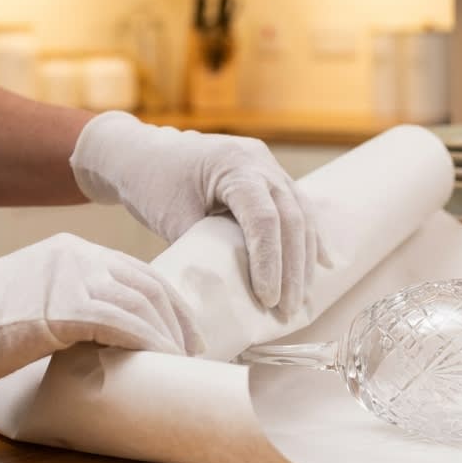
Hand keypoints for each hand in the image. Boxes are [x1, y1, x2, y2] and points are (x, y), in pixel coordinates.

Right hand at [0, 234, 203, 391]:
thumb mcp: (33, 303)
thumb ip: (71, 306)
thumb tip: (107, 341)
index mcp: (72, 251)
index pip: (140, 274)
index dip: (170, 306)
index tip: (186, 336)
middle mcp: (76, 256)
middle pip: (150, 286)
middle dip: (179, 323)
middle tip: (196, 355)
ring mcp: (68, 278)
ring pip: (142, 304)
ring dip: (169, 338)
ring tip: (184, 366)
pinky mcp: (60, 308)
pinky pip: (122, 323)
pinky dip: (147, 343)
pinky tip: (160, 362)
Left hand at [69, 112, 324, 312]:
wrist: (140, 152)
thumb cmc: (150, 181)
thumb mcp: (171, 217)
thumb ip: (202, 250)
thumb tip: (227, 294)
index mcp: (234, 165)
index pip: (265, 219)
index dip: (271, 262)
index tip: (268, 299)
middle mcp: (260, 162)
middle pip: (292, 219)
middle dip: (293, 269)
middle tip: (288, 310)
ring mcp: (269, 167)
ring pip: (301, 215)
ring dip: (303, 259)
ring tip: (299, 299)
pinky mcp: (270, 177)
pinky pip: (297, 209)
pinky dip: (307, 239)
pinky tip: (321, 264)